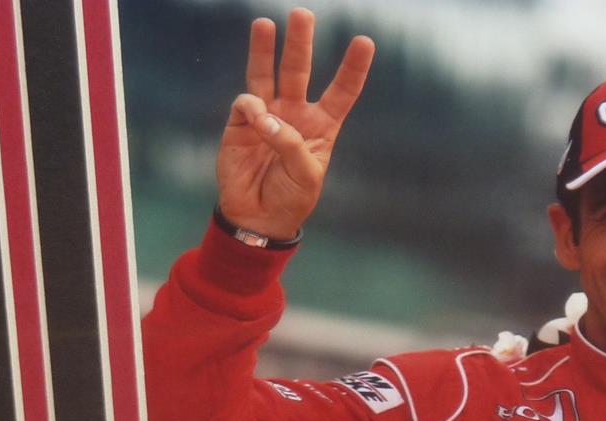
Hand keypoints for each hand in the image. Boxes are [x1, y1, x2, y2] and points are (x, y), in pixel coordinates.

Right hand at [216, 8, 374, 240]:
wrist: (258, 216)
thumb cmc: (291, 197)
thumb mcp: (306, 176)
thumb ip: (290, 144)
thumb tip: (265, 115)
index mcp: (322, 126)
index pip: (342, 92)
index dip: (352, 68)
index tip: (364, 42)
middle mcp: (295, 114)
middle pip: (300, 71)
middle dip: (301, 42)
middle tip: (302, 14)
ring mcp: (267, 115)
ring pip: (267, 74)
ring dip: (264, 49)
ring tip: (264, 23)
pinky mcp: (241, 123)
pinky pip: (247, 103)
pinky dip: (252, 108)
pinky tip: (255, 122)